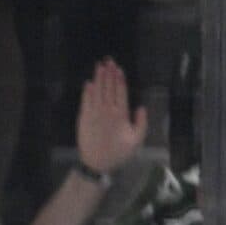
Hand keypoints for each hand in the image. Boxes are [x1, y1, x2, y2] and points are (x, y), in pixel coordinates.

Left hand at [77, 58, 148, 175]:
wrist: (96, 164)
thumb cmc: (118, 153)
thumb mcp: (136, 141)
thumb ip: (141, 123)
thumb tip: (141, 108)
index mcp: (121, 114)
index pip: (121, 92)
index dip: (119, 80)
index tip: (118, 69)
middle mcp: (107, 111)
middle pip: (108, 88)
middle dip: (108, 73)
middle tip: (108, 60)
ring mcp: (94, 114)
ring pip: (97, 92)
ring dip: (98, 78)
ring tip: (99, 66)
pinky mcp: (83, 119)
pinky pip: (85, 102)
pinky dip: (86, 92)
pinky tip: (88, 83)